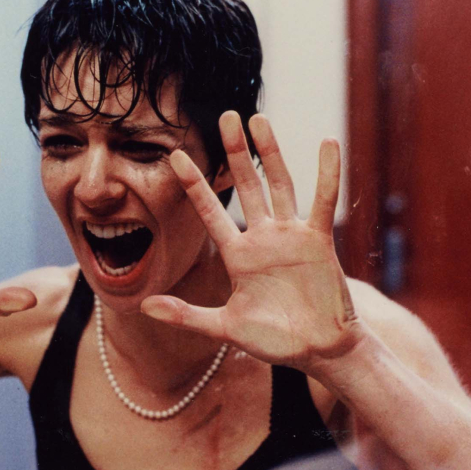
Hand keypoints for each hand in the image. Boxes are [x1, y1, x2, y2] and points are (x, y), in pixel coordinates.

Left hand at [141, 111, 359, 372]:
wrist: (318, 352)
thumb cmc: (273, 341)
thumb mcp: (225, 327)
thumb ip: (186, 315)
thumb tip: (143, 307)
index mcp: (237, 256)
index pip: (209, 212)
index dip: (194, 184)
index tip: (176, 155)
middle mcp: (262, 238)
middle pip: (245, 185)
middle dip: (234, 152)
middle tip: (225, 116)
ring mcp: (290, 236)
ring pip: (279, 184)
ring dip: (269, 152)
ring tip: (258, 119)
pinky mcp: (318, 241)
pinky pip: (322, 201)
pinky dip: (326, 173)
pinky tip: (327, 143)